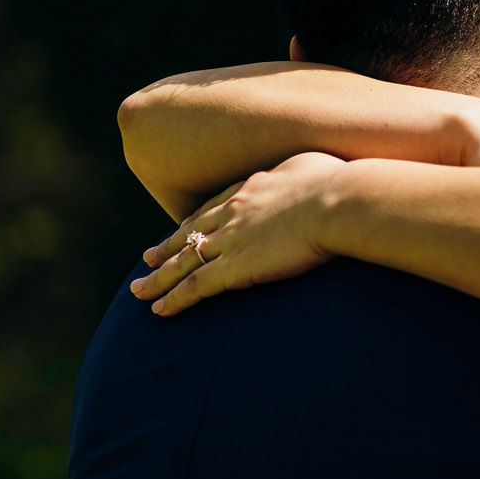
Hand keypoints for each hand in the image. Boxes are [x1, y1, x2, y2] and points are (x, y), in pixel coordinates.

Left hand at [133, 151, 344, 315]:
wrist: (338, 200)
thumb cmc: (339, 183)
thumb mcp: (317, 168)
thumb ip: (305, 177)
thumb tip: (315, 179)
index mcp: (251, 188)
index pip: (214, 208)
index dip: (195, 222)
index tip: (182, 230)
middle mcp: (232, 212)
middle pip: (189, 233)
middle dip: (166, 248)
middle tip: (148, 258)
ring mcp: (230, 239)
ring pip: (183, 262)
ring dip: (159, 278)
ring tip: (140, 290)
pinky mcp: (235, 267)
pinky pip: (195, 287)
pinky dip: (174, 299)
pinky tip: (159, 310)